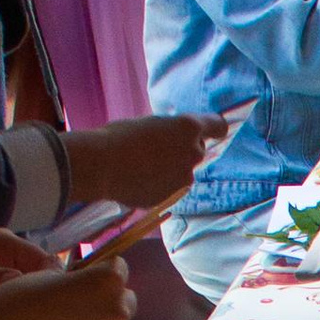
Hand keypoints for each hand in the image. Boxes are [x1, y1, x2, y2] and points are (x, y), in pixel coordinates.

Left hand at [0, 227, 44, 313]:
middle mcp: (7, 259)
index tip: (49, 299)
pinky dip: (18, 319)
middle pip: (40, 277)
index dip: (49, 276)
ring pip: (30, 295)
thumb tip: (19, 281)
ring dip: (32, 309)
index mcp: (1, 242)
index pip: (39, 257)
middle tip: (45, 318)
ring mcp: (2, 281)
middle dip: (44, 294)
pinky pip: (15, 309)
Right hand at [0, 252, 132, 319]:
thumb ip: (72, 276)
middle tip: (77, 303)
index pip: (119, 268)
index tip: (80, 277)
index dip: (98, 270)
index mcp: (107, 282)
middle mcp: (118, 313)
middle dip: (107, 297)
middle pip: (124, 299)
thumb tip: (78, 279)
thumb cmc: (17, 301)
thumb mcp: (44, 274)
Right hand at [65, 115, 225, 211]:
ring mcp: (184, 178)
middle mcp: (193, 154)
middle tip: (157, 147)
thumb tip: (174, 140)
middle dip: (182, 149)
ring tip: (143, 165)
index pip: (218, 126)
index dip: (214, 128)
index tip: (212, 131)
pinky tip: (139, 179)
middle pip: (196, 150)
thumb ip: (170, 132)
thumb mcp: (149, 123)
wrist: (102, 166)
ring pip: (183, 170)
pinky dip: (160, 183)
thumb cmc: (120, 136)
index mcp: (188, 128)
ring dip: (171, 168)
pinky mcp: (172, 196)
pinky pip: (170, 187)